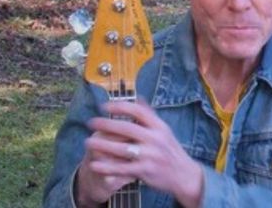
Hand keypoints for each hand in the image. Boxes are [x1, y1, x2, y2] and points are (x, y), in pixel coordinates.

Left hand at [75, 99, 205, 207]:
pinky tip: (93, 164)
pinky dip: (106, 167)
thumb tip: (138, 98)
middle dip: (106, 124)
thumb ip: (150, 116)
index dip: (119, 107)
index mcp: (159, 126)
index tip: (104, 106)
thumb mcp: (164, 130)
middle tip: (91, 122)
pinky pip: (121, 168)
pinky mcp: (144, 171)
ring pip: (121, 149)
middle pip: (127, 128)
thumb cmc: (170, 150)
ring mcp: (150, 155)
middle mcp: (155, 138)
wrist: (184, 174)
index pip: (138, 111)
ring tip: (87, 142)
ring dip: (102, 145)